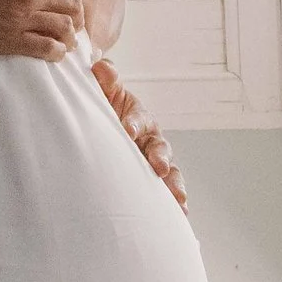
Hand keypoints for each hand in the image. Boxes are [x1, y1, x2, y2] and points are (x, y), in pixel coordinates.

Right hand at [0, 0, 92, 59]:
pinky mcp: (7, 41)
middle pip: (71, 4)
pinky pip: (44, 50)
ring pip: (63, 29)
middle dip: (79, 10)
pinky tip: (58, 52)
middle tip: (79, 14)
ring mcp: (20, 19)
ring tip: (71, 36)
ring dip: (71, 33)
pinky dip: (56, 51)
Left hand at [90, 56, 186, 207]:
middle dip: (160, 157)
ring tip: (179, 199)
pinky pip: (167, 191)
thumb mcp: (106, 95)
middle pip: (160, 147)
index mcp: (138, 117)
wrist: (104, 128)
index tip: (127, 131)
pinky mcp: (153, 180)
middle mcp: (151, 139)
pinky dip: (175, 201)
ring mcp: (154, 160)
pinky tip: (181, 215)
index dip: (134, 124)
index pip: (138, 119)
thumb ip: (105, 81)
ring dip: (175, 184)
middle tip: (159, 167)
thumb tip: (101, 66)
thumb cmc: (106, 112)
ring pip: (170, 171)